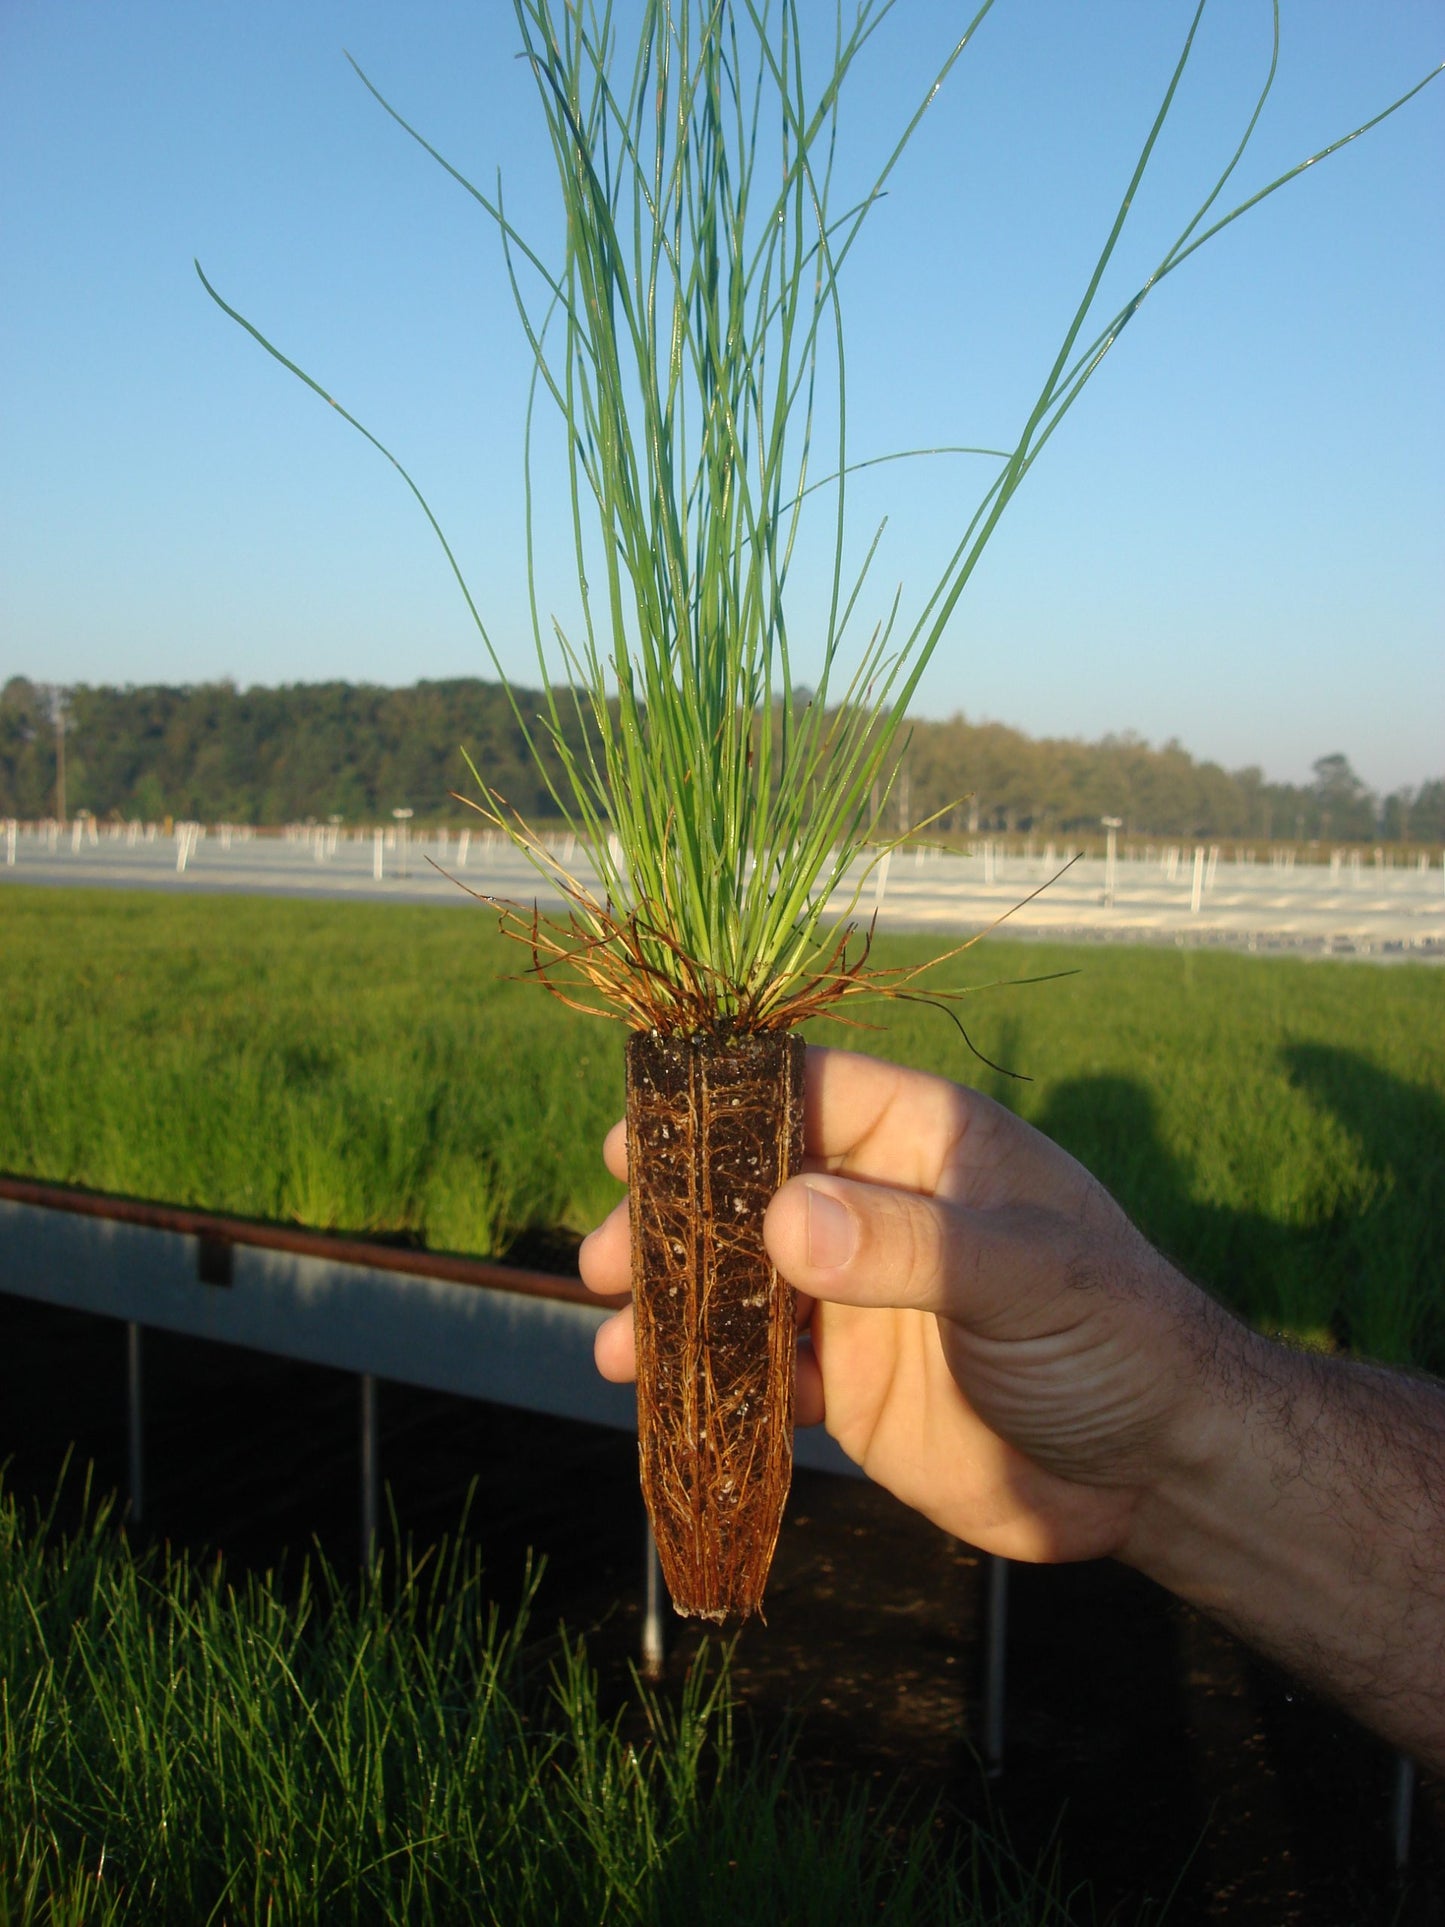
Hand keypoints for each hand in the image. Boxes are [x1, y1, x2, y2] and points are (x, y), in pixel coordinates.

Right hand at [580, 1045, 1227, 1564]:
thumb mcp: (1022, 1277)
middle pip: (746, 1187)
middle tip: (604, 1254)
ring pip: (737, 1281)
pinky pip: (755, 1367)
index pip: (804, 1092)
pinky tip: (658, 1396)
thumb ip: (908, 1246)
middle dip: (671, 1219)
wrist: (1155, 1471)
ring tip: (613, 1337)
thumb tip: (783, 1218)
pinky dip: (704, 1377)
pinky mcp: (845, 1379)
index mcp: (925, 1142)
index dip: (716, 1105)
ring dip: (673, 1304)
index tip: (636, 1135)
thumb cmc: (1115, 1337)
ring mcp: (856, 1294)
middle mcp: (878, 1204)